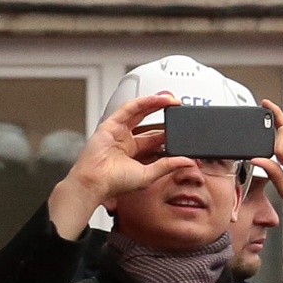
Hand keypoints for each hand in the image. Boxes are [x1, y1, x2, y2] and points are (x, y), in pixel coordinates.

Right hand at [49, 89, 176, 234]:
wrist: (95, 182)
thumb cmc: (115, 182)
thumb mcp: (149, 174)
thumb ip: (168, 166)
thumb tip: (187, 161)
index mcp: (134, 152)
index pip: (154, 137)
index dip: (168, 131)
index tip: (182, 128)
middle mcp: (125, 139)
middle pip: (147, 121)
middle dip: (162, 113)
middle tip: (178, 108)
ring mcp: (117, 131)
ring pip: (138, 111)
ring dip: (154, 103)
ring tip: (171, 99)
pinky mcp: (110, 124)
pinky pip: (128, 108)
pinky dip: (142, 102)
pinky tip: (156, 99)